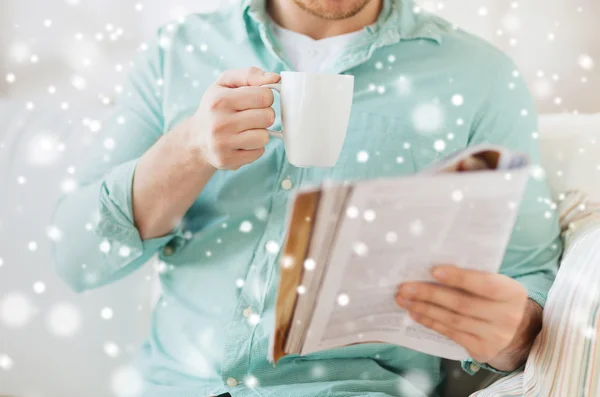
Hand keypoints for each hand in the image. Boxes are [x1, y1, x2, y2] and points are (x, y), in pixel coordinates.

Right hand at [188, 67, 280, 169]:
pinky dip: (254, 148)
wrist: (195, 139)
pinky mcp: (227, 160)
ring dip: (260, 133)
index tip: (256, 100)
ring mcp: (223, 144)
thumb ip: (250, 75)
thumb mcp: (225, 83)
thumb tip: (275, 78)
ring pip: (264, 137)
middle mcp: (220, 123)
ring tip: (245, 130)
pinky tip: (241, 143)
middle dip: (264, 115)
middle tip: (250, 116)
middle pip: (268, 117)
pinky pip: (259, 153)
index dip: (265, 97)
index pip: (265, 96)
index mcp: (220, 100)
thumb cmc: (215, 107)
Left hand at [395, 265, 533, 368]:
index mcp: (512, 293)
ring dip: (424, 309)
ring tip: (404, 299)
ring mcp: (495, 337)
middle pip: (461, 304)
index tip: (434, 271)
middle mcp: (506, 317)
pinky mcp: (482, 350)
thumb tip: (434, 267)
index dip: (459, 277)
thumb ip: (476, 277)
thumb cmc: (499, 300)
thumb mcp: (499, 286)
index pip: (485, 284)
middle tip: (405, 287)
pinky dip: (431, 322)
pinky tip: (415, 314)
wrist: (522, 334)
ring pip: (452, 320)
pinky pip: (451, 334)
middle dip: (429, 294)